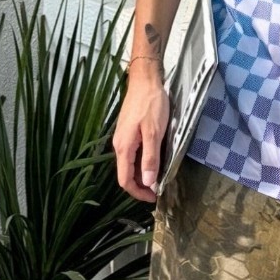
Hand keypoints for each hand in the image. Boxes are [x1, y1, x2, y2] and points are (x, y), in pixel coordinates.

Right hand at [112, 70, 168, 203]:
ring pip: (130, 164)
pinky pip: (133, 153)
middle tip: (159, 189)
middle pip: (126, 174)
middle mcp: (120, 145)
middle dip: (141, 185)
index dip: (138, 193)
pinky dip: (142, 162)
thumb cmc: (151, 105)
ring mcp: (123, 138)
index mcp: (124, 148)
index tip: (153, 198)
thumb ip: (150, 158)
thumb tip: (147, 183)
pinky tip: (154, 160)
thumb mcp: (154, 132)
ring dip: (142, 174)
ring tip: (159, 177)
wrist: (145, 81)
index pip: (125, 180)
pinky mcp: (129, 132)